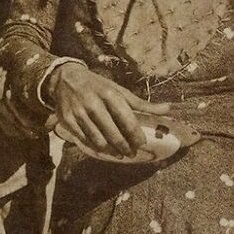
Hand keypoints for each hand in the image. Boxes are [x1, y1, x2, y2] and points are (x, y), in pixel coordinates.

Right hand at [44, 62, 169, 156]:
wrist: (66, 78)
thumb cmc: (98, 86)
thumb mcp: (119, 90)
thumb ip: (142, 103)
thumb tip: (168, 110)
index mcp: (109, 94)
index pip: (126, 119)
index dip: (135, 135)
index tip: (142, 144)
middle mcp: (93, 103)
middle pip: (112, 133)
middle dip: (124, 147)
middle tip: (131, 153)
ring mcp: (78, 113)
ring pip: (98, 140)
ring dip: (111, 150)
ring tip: (119, 154)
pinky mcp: (67, 121)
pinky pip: (84, 140)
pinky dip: (95, 147)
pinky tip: (103, 149)